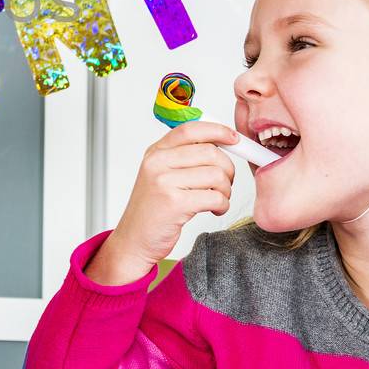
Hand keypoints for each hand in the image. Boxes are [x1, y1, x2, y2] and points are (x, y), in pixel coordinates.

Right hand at [89, 121, 238, 286]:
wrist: (134, 239)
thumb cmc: (152, 208)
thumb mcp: (160, 174)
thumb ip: (183, 156)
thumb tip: (220, 143)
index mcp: (156, 152)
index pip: (191, 129)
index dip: (217, 130)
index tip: (234, 139)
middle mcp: (157, 163)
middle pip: (210, 152)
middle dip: (227, 169)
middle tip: (225, 183)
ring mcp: (164, 182)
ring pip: (216, 175)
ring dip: (225, 191)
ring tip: (217, 199)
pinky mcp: (175, 204)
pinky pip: (215, 197)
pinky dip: (222, 205)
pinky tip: (214, 210)